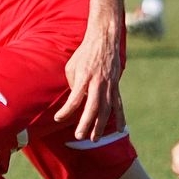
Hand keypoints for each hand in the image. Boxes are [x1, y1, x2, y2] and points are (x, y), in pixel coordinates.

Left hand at [53, 27, 123, 141]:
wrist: (103, 40)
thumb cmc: (84, 53)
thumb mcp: (72, 66)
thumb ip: (73, 85)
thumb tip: (76, 101)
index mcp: (84, 76)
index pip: (75, 98)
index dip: (66, 110)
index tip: (58, 118)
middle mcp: (98, 82)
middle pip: (93, 107)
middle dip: (86, 123)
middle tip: (79, 137)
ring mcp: (109, 85)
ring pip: (107, 109)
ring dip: (101, 125)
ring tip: (94, 139)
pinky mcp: (116, 86)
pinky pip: (118, 104)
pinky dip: (120, 117)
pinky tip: (120, 129)